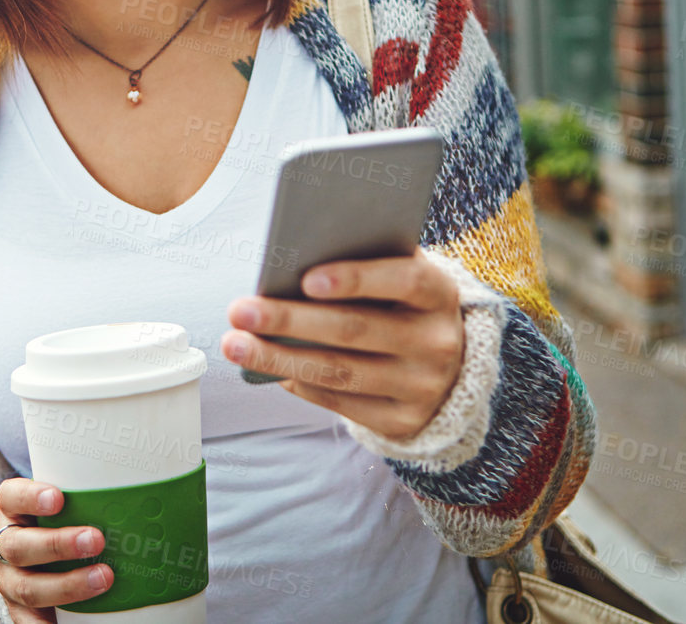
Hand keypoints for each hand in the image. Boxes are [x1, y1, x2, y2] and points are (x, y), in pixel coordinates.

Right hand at [0, 477, 112, 622]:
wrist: (38, 554)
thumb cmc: (62, 520)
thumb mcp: (67, 502)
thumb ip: (89, 497)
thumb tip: (143, 493)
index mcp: (14, 510)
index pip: (11, 497)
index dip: (31, 497)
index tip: (58, 498)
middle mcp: (6, 545)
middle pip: (20, 546)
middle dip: (58, 545)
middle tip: (96, 540)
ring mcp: (11, 580)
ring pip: (28, 587)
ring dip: (67, 586)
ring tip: (103, 579)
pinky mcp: (20, 611)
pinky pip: (30, 623)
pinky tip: (66, 623)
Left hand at [221, 249, 465, 440]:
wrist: (449, 367)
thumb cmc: (403, 305)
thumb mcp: (399, 279)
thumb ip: (364, 264)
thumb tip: (291, 263)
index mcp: (440, 294)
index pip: (403, 280)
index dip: (356, 279)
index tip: (306, 279)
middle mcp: (437, 342)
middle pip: (355, 330)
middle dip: (291, 321)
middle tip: (241, 310)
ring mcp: (422, 387)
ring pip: (340, 372)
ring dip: (279, 359)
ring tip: (236, 345)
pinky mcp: (402, 421)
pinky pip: (341, 402)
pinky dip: (300, 384)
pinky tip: (269, 370)